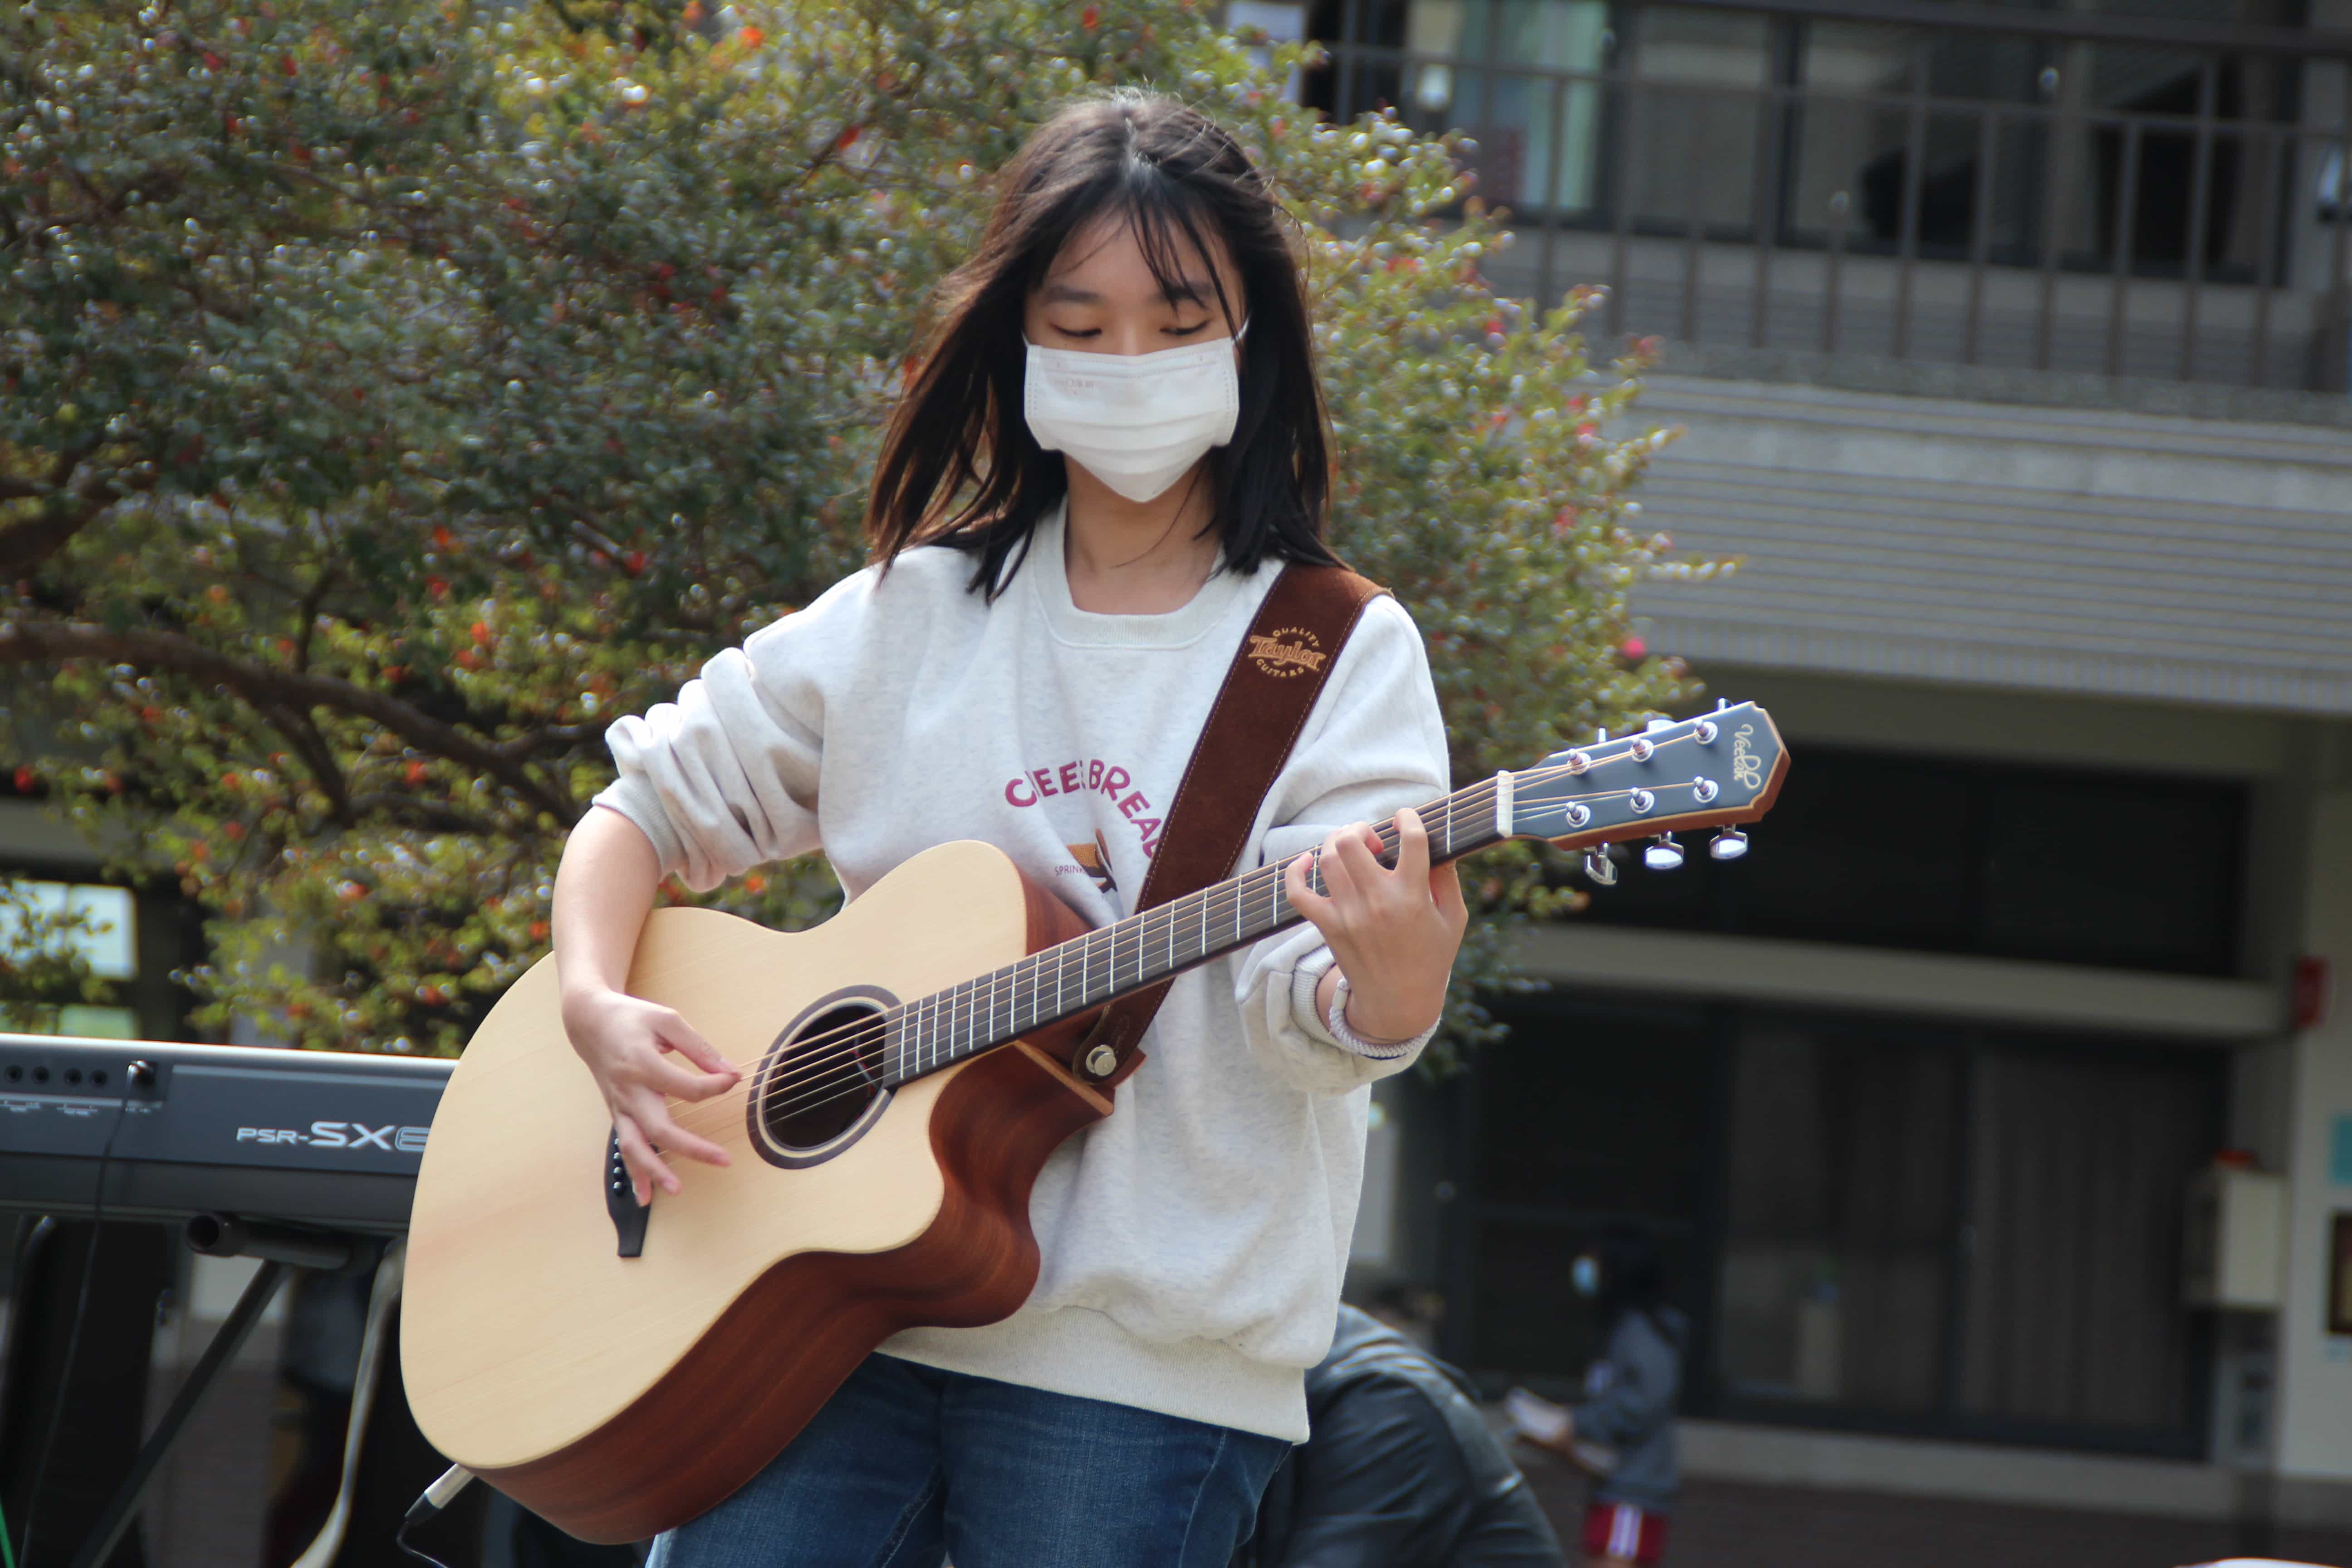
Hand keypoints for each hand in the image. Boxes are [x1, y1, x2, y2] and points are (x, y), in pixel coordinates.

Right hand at [560, 986, 740, 1204]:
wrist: (590, 1023)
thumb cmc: (631, 1019)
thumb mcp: (667, 1021)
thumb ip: (698, 1047)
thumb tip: (729, 1072)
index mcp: (642, 1064)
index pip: (686, 1087)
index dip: (715, 1086)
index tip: (733, 1080)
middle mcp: (628, 1091)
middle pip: (659, 1128)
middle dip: (692, 1148)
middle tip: (724, 1160)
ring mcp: (620, 1106)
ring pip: (635, 1146)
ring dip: (655, 1171)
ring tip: (677, 1190)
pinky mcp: (617, 1114)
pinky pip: (625, 1147)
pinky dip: (634, 1173)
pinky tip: (646, 1196)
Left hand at [1284, 807, 1467, 1043]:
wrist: (1398, 1003)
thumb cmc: (1431, 958)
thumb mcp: (1453, 920)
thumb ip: (1447, 880)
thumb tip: (1440, 845)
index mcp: (1413, 897)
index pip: (1411, 840)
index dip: (1408, 818)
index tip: (1405, 819)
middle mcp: (1377, 903)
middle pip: (1351, 842)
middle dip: (1360, 829)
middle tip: (1372, 842)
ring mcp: (1348, 915)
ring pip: (1327, 858)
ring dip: (1337, 843)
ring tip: (1351, 852)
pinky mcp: (1327, 927)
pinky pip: (1297, 892)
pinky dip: (1296, 871)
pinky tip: (1307, 861)